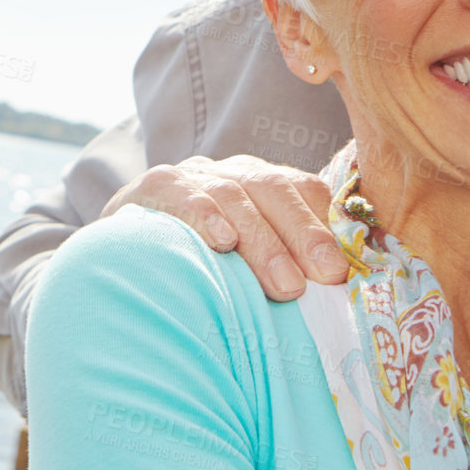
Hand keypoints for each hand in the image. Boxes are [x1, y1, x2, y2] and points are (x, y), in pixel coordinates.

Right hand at [101, 155, 346, 298]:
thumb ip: (293, 270)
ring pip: (235, 196)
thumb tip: (343, 296)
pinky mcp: (155, 186)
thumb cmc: (205, 272)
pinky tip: (221, 242)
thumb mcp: (252, 268)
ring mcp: (195, 176)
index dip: (328, 228)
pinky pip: (182, 193)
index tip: (344, 272)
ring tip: (286, 286)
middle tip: (324, 279)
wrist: (125, 258)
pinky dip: (204, 214)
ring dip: (262, 240)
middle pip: (276, 190)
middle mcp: (235, 173)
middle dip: (303, 235)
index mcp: (267, 186)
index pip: (306, 192)